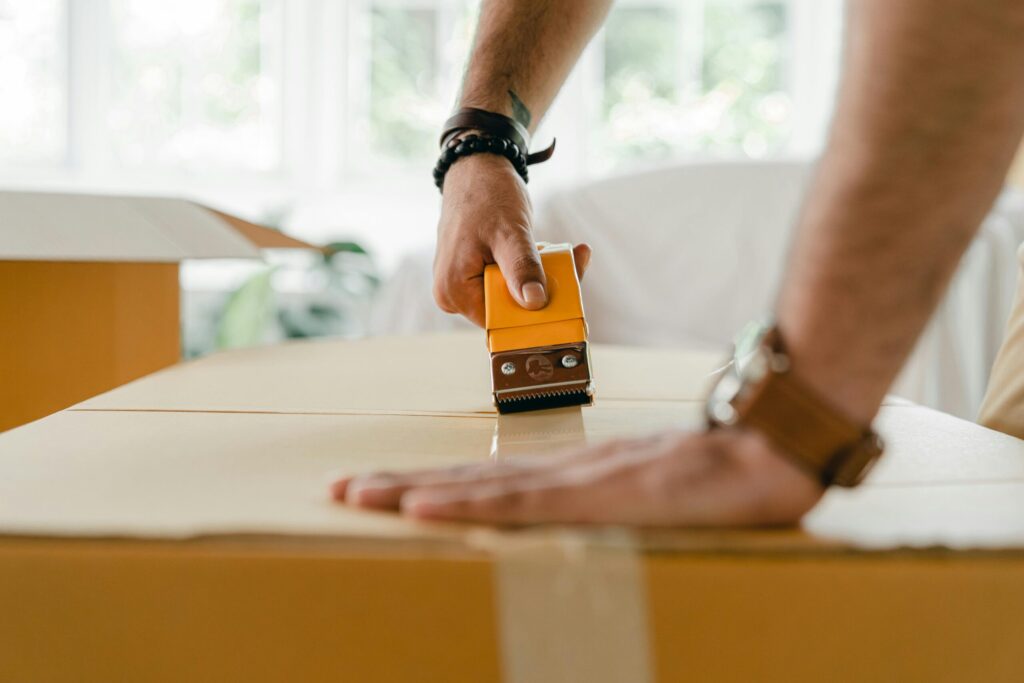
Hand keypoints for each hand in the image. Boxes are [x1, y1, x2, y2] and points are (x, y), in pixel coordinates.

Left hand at [332, 428, 823, 526]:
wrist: (771, 450)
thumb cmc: (723, 474)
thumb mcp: (660, 489)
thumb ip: (624, 495)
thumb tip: (593, 508)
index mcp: (576, 474)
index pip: (492, 481)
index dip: (435, 484)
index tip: (384, 488)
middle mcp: (565, 472)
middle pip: (468, 479)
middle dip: (399, 484)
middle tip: (338, 488)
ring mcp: (577, 480)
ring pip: (478, 488)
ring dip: (411, 490)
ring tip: (356, 494)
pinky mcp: (597, 494)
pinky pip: (520, 502)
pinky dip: (466, 503)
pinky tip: (424, 506)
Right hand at [433, 152, 591, 325]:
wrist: (477, 168)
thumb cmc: (487, 194)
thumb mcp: (509, 232)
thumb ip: (521, 268)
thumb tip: (535, 302)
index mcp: (454, 291)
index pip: (501, 321)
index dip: (536, 313)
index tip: (569, 294)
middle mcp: (454, 295)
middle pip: (509, 310)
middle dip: (544, 291)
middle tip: (574, 263)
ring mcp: (464, 285)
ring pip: (514, 296)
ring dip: (543, 278)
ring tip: (564, 252)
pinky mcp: (477, 275)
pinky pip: (510, 282)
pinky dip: (533, 269)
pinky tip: (549, 249)